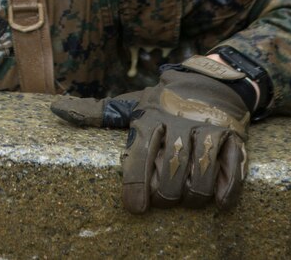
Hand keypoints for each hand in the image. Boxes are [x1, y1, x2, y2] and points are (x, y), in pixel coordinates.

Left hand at [50, 56, 251, 212]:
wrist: (211, 81)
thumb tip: (56, 108)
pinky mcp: (233, 136)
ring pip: (200, 176)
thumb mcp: (130, 103)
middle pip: (170, 174)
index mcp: (149, 118)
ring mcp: (208, 129)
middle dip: (166, 195)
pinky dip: (225, 191)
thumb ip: (96, 112)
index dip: (136, 187)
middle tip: (164, 200)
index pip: (139, 157)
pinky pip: (232, 171)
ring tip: (187, 199)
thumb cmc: (162, 101)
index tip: (134, 208)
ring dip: (193, 197)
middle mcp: (178, 124)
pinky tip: (217, 201)